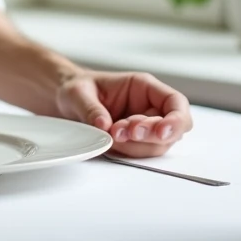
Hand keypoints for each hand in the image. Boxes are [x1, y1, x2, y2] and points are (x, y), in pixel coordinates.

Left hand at [55, 69, 191, 156]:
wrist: (64, 102)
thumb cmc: (76, 89)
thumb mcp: (78, 92)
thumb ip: (91, 108)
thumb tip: (105, 126)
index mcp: (143, 87)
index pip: (175, 102)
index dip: (176, 119)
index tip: (161, 132)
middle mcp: (148, 107)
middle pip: (170, 129)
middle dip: (150, 136)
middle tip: (125, 132)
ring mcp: (143, 127)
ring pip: (156, 146)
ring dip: (136, 146)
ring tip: (112, 134)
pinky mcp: (133, 143)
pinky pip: (139, 153)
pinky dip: (127, 152)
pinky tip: (111, 142)